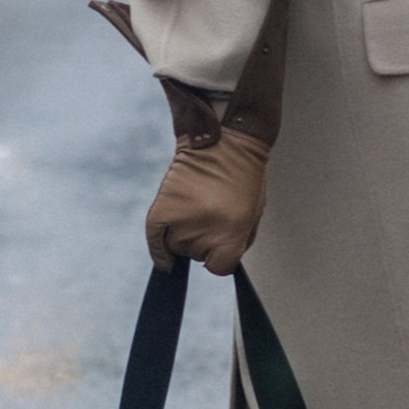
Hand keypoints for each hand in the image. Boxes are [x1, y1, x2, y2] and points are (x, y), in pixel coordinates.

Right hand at [145, 127, 269, 273]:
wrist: (227, 141)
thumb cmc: (245, 177)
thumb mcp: (253, 215)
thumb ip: (237, 243)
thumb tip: (218, 261)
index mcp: (231, 234)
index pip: (219, 267)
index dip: (223, 258)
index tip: (224, 247)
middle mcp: (204, 230)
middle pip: (197, 256)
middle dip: (206, 241)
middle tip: (213, 215)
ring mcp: (182, 219)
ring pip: (178, 246)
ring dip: (185, 236)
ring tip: (197, 211)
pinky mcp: (163, 206)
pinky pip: (155, 238)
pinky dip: (158, 250)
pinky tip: (165, 261)